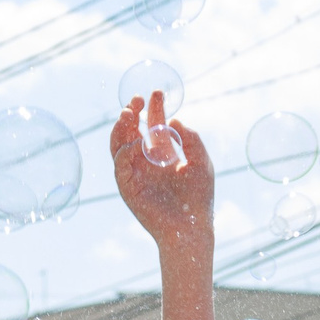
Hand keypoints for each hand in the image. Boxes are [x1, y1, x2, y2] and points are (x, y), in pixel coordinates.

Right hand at [109, 91, 214, 253]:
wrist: (190, 226)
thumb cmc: (198, 198)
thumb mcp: (200, 161)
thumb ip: (190, 139)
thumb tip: (173, 121)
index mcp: (163, 155)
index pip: (153, 126)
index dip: (153, 108)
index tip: (157, 92)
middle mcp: (146, 162)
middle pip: (131, 131)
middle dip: (132, 113)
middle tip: (137, 100)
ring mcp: (135, 174)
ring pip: (119, 145)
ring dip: (121, 128)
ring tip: (128, 114)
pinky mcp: (128, 187)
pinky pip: (120, 165)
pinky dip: (124, 151)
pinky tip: (136, 144)